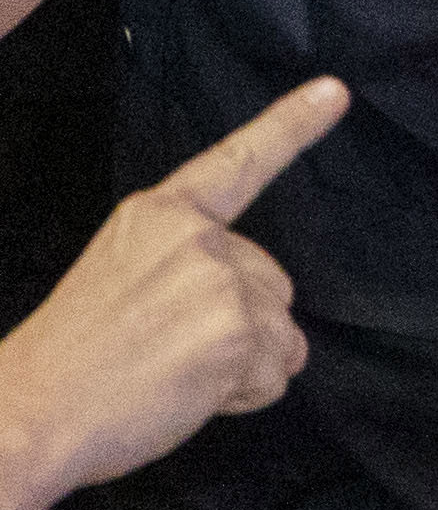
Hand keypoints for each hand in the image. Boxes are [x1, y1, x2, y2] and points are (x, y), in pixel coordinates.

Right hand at [0, 78, 342, 509]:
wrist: (26, 417)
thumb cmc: (67, 363)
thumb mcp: (118, 280)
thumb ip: (185, 271)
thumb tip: (261, 310)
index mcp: (159, 216)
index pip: (236, 164)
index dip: (291, 126)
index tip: (335, 91)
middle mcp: (199, 239)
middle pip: (272, 283)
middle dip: (238, 328)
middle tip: (161, 355)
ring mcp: (221, 284)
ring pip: (280, 336)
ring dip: (241, 369)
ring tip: (167, 378)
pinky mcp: (237, 335)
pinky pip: (274, 377)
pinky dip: (242, 398)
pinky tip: (184, 399)